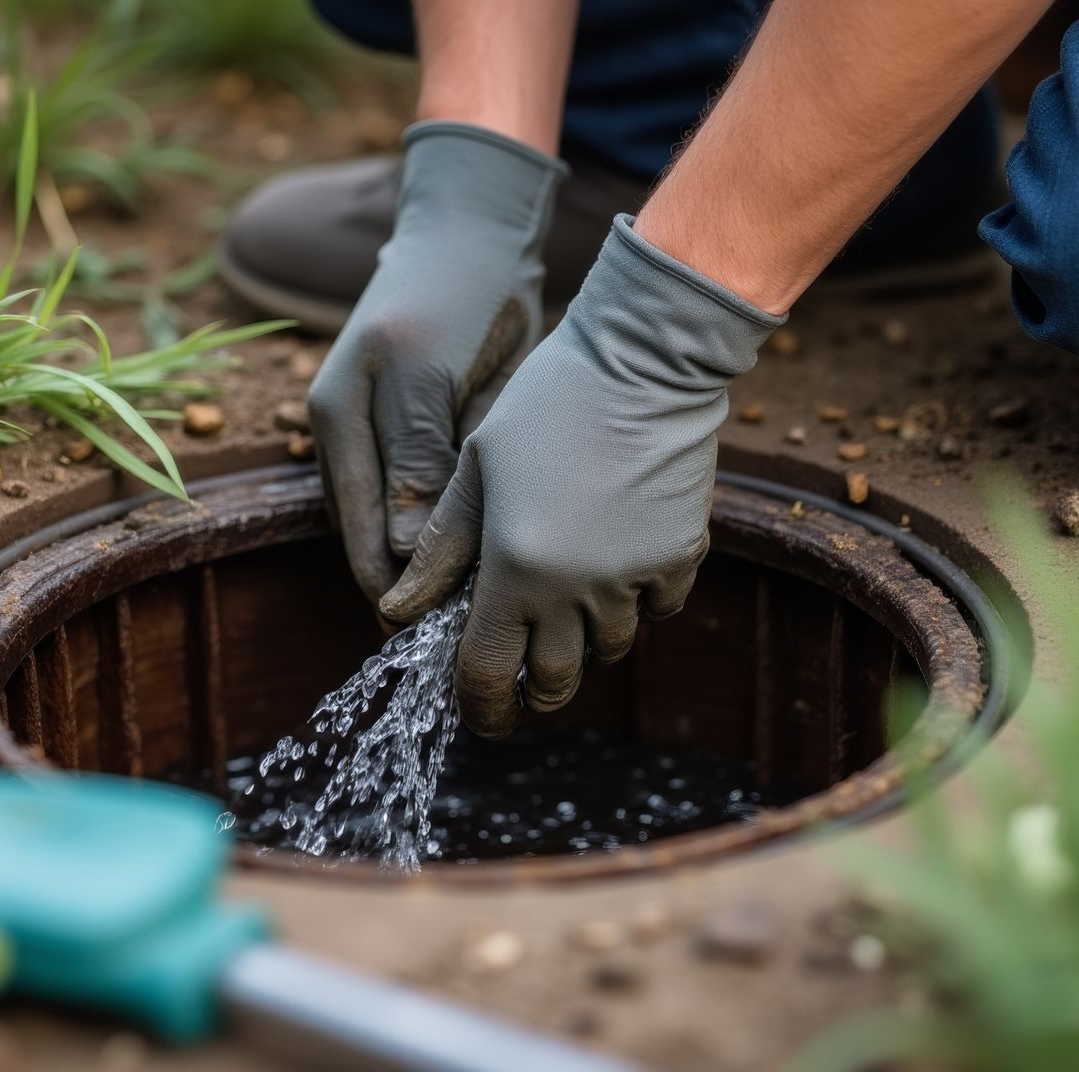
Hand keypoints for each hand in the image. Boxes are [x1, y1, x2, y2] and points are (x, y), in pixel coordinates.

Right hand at [307, 122, 566, 601]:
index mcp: (337, 425)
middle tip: (484, 632)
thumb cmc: (456, 294)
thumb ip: (416, 461)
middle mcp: (343, 440)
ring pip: (398, 530)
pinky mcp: (405, 430)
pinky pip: (420, 502)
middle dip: (421, 591)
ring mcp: (371, 436)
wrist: (473, 232)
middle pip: (373, 546)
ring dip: (437, 567)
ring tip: (492, 607)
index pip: (360, 543)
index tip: (457, 633)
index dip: (403, 596)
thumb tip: (402, 555)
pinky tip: (491, 555)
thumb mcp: (433, 375)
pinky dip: (448, 533)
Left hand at [379, 216, 783, 736]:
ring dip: (583, 641)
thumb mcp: (476, 470)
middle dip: (530, 690)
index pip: (487, 673)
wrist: (643, 361)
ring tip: (566, 604)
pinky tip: (618, 566)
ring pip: (608, 648)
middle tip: (521, 675)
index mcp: (513, 569)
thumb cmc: (545, 404)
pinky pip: (657, 610)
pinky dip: (636, 604)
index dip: (477, 705)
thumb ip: (440, 551)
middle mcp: (575, 589)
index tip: (476, 713)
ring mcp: (634, 578)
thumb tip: (397, 614)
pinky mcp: (681, 558)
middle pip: (552, 681)